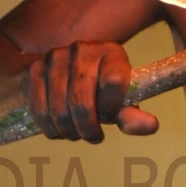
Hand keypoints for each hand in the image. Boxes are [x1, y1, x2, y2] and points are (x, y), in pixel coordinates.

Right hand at [24, 41, 158, 142]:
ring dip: (68, 131)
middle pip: (82, 100)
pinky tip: (58, 130)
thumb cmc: (102, 93)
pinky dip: (49, 128)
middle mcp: (83, 49)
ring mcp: (55, 57)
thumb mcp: (121, 103)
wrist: (67, 76)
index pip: (113, 81)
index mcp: (112, 53)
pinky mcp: (34, 69)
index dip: (110, 108)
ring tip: (76, 133)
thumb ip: (134, 116)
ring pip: (59, 108)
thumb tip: (151, 126)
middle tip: (93, 136)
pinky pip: (38, 108)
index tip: (109, 118)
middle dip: (87, 128)